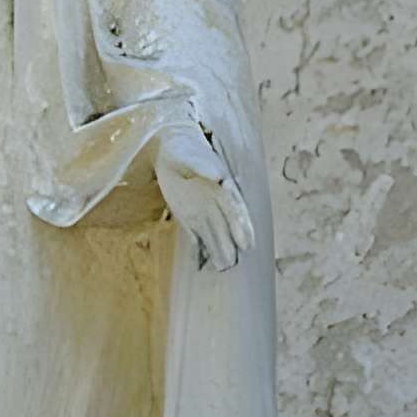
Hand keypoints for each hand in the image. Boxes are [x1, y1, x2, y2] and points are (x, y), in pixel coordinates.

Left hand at [154, 123, 253, 271]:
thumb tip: (220, 178)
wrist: (170, 150)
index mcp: (222, 188)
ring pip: (215, 235)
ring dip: (219, 250)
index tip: (247, 242)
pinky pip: (197, 237)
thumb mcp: (190, 156)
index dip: (242, 226)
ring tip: (223, 267)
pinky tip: (201, 266)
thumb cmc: (184, 149)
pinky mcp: (191, 219)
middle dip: (231, 244)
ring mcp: (204, 212)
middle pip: (228, 227)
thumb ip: (204, 167)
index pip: (235, 209)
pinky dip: (199, 250)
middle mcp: (217, 203)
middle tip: (235, 262)